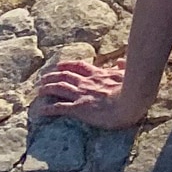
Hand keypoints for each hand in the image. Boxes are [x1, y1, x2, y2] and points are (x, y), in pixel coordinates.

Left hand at [31, 59, 147, 129]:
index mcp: (98, 74)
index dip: (67, 65)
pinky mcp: (80, 108)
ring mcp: (82, 94)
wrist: (131, 100)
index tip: (59, 65)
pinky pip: (60, 108)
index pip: (79, 66)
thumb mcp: (129, 74)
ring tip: (38, 90)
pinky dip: (49, 109)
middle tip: (42, 78)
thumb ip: (123, 67)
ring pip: (59, 88)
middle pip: (65, 76)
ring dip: (47, 88)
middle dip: (52, 76)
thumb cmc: (133, 88)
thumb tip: (121, 61)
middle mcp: (87, 82)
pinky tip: (40, 111)